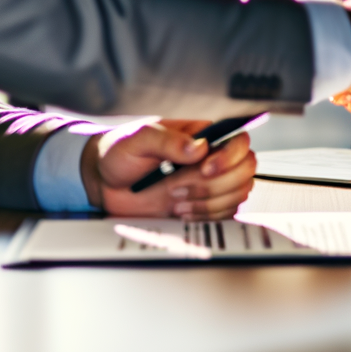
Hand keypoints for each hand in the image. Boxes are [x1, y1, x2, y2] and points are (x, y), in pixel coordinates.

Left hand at [79, 118, 256, 218]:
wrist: (105, 183)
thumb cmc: (120, 153)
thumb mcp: (138, 138)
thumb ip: (167, 140)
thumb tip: (197, 147)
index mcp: (202, 135)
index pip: (239, 140)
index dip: (230, 156)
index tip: (204, 168)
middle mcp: (212, 158)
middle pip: (245, 169)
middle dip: (214, 184)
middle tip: (178, 187)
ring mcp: (211, 183)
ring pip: (238, 193)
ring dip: (208, 202)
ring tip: (176, 200)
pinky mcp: (206, 205)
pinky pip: (226, 214)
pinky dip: (205, 216)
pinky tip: (181, 211)